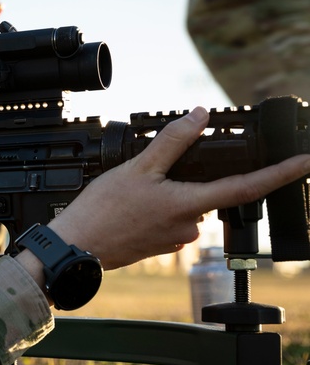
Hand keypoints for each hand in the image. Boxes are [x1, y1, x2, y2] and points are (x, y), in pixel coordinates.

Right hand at [47, 107, 309, 268]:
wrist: (77, 248)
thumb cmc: (102, 212)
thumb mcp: (136, 167)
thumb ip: (173, 141)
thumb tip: (199, 116)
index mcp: (189, 204)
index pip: (247, 187)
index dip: (281, 173)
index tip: (306, 162)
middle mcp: (190, 226)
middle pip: (207, 192)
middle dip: (189, 178)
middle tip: (152, 173)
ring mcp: (175, 238)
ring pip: (185, 205)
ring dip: (169, 192)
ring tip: (130, 191)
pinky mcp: (161, 245)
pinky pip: (169, 219)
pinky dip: (157, 207)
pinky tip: (130, 205)